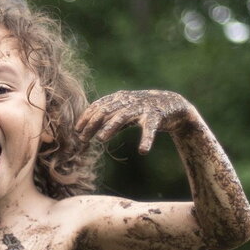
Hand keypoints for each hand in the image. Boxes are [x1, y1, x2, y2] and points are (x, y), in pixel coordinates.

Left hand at [76, 90, 197, 154]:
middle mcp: (129, 101)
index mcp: (120, 99)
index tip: (76, 130)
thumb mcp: (123, 112)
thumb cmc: (143, 110)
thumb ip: (108, 119)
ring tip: (101, 139)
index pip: (99, 106)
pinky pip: (150, 129)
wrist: (172, 103)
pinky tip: (143, 151)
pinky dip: (147, 139)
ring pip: (124, 117)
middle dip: (93, 124)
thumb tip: (86, 130)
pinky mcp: (156, 116)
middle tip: (82, 138)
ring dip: (111, 127)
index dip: (86, 117)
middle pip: (106, 111)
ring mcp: (143, 108)